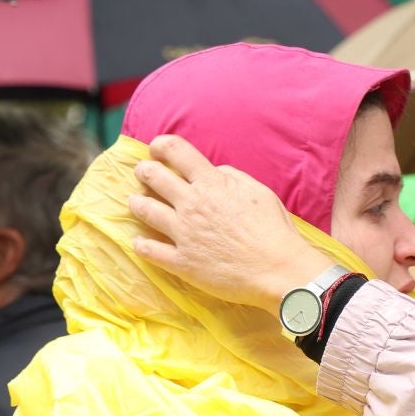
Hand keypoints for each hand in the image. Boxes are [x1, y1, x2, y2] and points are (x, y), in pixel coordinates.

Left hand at [127, 135, 332, 308]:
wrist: (278, 270)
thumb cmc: (274, 230)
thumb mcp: (259, 192)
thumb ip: (232, 176)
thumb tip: (214, 171)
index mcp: (212, 184)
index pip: (176, 151)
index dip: (161, 145)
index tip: (157, 149)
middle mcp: (192, 204)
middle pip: (154, 177)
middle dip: (144, 171)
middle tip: (144, 173)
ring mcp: (184, 234)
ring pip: (145, 210)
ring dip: (137, 203)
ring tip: (136, 202)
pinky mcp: (182, 262)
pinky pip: (150, 250)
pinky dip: (142, 245)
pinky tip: (139, 242)